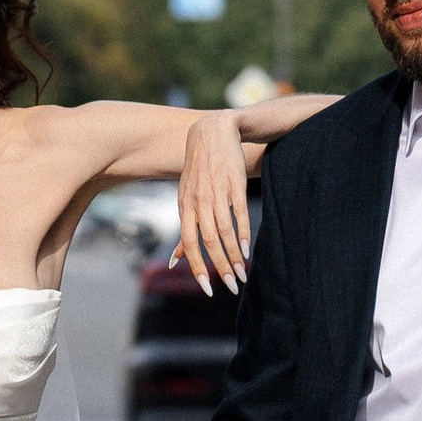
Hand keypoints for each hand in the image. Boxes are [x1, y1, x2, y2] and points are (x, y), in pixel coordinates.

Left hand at [173, 109, 253, 295]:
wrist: (213, 131)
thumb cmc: (199, 170)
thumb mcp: (187, 198)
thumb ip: (185, 229)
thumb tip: (174, 262)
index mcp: (185, 206)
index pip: (189, 243)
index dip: (197, 267)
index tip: (207, 289)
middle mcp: (198, 201)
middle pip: (207, 241)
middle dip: (219, 267)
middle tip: (231, 287)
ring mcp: (216, 191)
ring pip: (224, 230)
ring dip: (233, 255)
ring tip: (242, 273)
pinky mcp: (233, 183)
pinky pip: (238, 213)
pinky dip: (243, 233)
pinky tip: (247, 250)